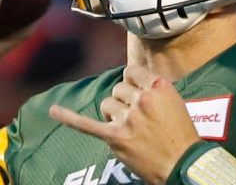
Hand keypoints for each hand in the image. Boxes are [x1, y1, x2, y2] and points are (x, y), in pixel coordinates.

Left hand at [49, 65, 200, 184]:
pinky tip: (53, 110)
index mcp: (158, 87)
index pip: (131, 71)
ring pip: (107, 103)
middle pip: (118, 88)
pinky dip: (68, 117)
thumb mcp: (175, 101)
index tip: (136, 92)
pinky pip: (87, 124)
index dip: (132, 82)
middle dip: (124, 101)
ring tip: (129, 128)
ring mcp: (128, 118)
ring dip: (114, 114)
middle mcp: (142, 99)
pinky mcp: (115, 137)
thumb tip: (132, 82)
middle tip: (138, 119)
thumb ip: (153, 88)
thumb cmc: (181, 135)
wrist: (183, 164)